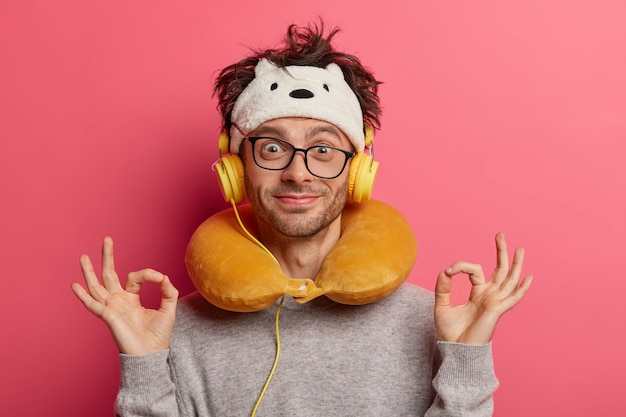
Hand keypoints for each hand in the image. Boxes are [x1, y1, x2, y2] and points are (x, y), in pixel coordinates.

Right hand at [71, 237, 178, 354]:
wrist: (151, 354)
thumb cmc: (158, 335)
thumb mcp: (168, 309)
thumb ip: (168, 292)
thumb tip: (164, 277)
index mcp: (132, 298)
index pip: (135, 277)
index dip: (148, 274)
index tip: (160, 277)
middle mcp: (119, 301)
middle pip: (109, 275)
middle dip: (108, 257)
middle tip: (107, 239)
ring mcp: (111, 307)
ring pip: (97, 286)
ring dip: (90, 271)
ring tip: (83, 256)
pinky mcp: (108, 316)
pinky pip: (93, 305)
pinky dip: (83, 296)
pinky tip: (75, 285)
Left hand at [434, 233, 532, 344]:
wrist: (455, 350)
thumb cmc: (450, 333)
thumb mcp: (442, 305)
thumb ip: (443, 287)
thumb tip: (446, 271)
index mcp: (478, 294)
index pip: (475, 271)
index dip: (461, 266)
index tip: (449, 271)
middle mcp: (489, 296)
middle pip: (499, 270)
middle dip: (501, 252)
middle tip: (500, 234)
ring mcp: (495, 303)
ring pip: (509, 279)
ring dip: (515, 264)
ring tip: (520, 248)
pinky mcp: (496, 310)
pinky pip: (512, 298)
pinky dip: (521, 288)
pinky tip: (529, 277)